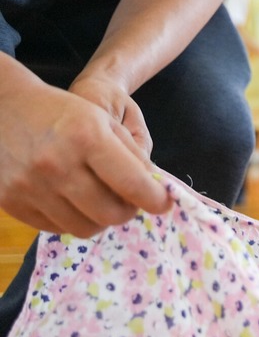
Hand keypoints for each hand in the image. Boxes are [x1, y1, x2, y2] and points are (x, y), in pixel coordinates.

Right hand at [0, 75, 170, 237]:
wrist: (4, 108)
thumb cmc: (62, 112)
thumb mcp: (102, 120)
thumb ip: (132, 154)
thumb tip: (154, 189)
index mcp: (86, 137)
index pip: (132, 183)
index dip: (155, 199)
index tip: (164, 203)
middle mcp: (57, 165)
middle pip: (110, 214)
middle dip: (129, 211)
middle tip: (130, 201)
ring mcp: (30, 186)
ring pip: (85, 228)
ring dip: (102, 218)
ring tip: (103, 200)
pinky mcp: (11, 202)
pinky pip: (56, 228)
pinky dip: (74, 219)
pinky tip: (75, 201)